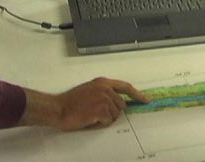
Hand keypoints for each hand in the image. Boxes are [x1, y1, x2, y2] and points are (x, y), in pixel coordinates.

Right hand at [20, 78, 149, 129]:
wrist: (58, 108)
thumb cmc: (71, 101)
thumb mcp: (90, 89)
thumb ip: (104, 92)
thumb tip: (117, 101)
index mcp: (103, 82)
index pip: (126, 87)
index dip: (137, 94)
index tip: (146, 100)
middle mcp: (105, 88)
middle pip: (121, 105)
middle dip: (112, 112)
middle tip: (97, 112)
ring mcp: (104, 98)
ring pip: (115, 114)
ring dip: (105, 118)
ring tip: (91, 114)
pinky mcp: (101, 109)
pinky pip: (108, 121)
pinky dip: (101, 123)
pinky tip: (90, 118)